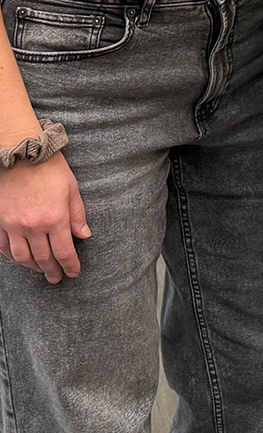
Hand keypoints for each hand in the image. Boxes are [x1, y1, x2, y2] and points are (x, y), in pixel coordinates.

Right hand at [0, 153, 89, 283]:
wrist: (21, 154)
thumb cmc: (50, 169)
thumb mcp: (72, 189)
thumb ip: (77, 215)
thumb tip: (84, 236)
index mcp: (55, 219)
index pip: (64, 252)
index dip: (70, 266)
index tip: (73, 273)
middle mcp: (33, 226)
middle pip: (43, 258)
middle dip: (52, 271)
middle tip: (57, 278)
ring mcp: (13, 226)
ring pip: (22, 257)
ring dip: (33, 267)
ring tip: (41, 270)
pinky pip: (4, 248)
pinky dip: (13, 257)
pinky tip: (20, 259)